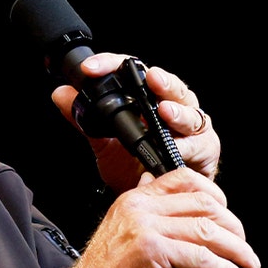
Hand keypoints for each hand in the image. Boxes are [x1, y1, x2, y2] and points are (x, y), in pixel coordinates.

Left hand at [50, 53, 221, 192]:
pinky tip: (175, 148)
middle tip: (150, 78)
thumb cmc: (136, 167)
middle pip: (170, 86)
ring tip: (164, 112)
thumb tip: (60, 94)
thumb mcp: (105, 143)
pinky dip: (187, 146)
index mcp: (148, 100)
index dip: (112, 65)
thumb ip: (84, 120)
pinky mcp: (206, 149)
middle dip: (160, 81)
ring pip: (190, 113)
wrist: (156, 202)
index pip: (132, 73)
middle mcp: (173, 107)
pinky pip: (199, 145)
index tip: (91, 69)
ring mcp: (192, 128)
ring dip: (178, 112)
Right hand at [65, 167, 259, 267]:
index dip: (215, 194)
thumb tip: (163, 194)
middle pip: (202, 203)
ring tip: (248, 265)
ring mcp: (144, 226)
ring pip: (206, 230)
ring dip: (236, 249)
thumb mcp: (125, 233)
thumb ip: (147, 213)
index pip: (182, 179)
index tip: (228, 217)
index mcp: (134, 199)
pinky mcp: (151, 250)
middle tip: (243, 247)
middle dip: (232, 226)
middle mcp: (139, 207)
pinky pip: (200, 256)